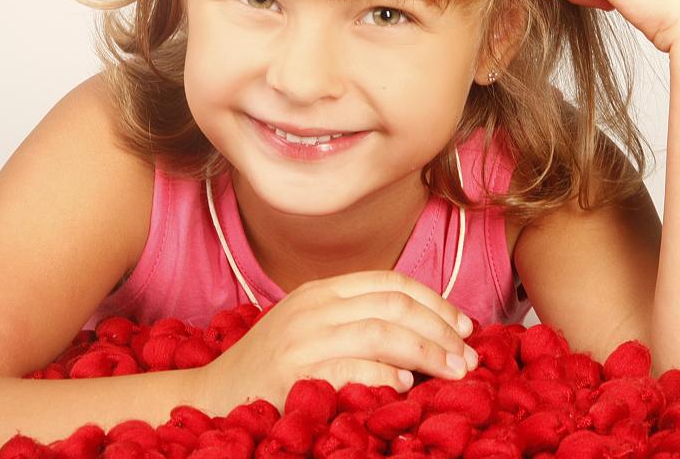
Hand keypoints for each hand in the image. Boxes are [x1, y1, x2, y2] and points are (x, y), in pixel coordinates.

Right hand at [196, 270, 477, 412]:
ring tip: (453, 372)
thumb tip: (427, 335)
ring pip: (381, 332)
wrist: (210, 397)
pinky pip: (350, 367)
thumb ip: (357, 322)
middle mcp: (313, 306)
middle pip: (394, 305)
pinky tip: (403, 386)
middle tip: (469, 358)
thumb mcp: (312, 329)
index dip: (435, 301)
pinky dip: (383, 375)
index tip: (464, 325)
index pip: (390, 282)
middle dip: (441, 330)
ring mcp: (301, 337)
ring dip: (427, 353)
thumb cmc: (270, 371)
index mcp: (321, 290)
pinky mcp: (292, 372)